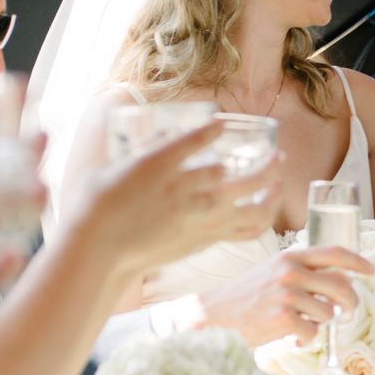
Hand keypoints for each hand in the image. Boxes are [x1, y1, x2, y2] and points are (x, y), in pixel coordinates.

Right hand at [62, 123, 280, 276]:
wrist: (98, 248)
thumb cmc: (96, 206)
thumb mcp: (115, 166)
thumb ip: (142, 152)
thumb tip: (156, 137)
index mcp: (159, 163)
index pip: (197, 139)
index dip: (213, 131)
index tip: (221, 125)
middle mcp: (186, 189)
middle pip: (242, 176)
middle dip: (267, 165)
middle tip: (278, 156)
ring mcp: (198, 217)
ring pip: (252, 206)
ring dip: (272, 193)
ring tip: (278, 185)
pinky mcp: (202, 239)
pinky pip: (243, 231)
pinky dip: (260, 220)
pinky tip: (264, 213)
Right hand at [191, 244, 374, 346]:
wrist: (217, 311)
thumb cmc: (249, 294)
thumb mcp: (275, 270)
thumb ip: (304, 271)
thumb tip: (341, 282)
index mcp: (292, 256)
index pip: (335, 253)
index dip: (358, 262)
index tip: (371, 271)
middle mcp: (291, 271)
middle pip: (342, 286)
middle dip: (350, 303)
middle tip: (347, 313)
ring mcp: (288, 294)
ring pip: (328, 313)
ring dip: (320, 323)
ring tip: (300, 323)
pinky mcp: (283, 318)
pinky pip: (313, 333)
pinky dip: (306, 339)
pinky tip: (291, 336)